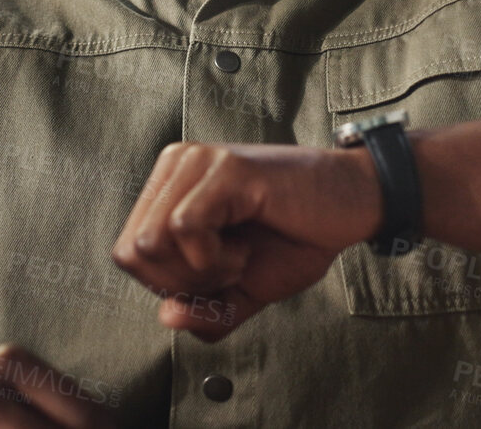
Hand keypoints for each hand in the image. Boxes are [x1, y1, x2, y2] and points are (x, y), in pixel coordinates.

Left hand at [111, 141, 382, 341]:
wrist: (353, 207)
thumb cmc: (298, 238)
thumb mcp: (244, 290)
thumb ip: (204, 310)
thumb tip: (167, 318)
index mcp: (169, 188)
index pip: (126, 252)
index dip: (166, 285)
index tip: (216, 276)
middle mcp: (175, 166)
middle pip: (130, 252)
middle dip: (180, 283)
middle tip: (230, 267)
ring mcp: (197, 162)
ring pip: (149, 241)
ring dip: (199, 270)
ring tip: (240, 255)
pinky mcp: (224, 169)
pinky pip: (184, 229)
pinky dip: (213, 258)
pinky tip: (245, 249)